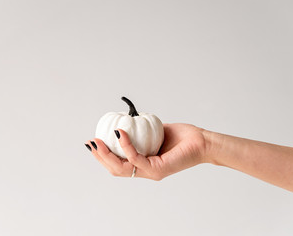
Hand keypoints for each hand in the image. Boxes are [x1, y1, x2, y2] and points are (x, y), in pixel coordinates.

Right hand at [85, 123, 207, 179]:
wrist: (202, 142)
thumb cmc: (183, 137)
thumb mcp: (157, 132)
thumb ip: (142, 130)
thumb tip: (127, 120)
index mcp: (144, 164)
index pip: (118, 165)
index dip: (103, 156)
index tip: (94, 142)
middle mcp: (145, 171)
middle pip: (115, 169)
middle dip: (100, 157)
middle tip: (90, 143)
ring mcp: (151, 172)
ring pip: (121, 168)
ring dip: (106, 154)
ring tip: (98, 141)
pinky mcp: (158, 169)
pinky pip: (136, 157)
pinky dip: (125, 144)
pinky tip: (119, 132)